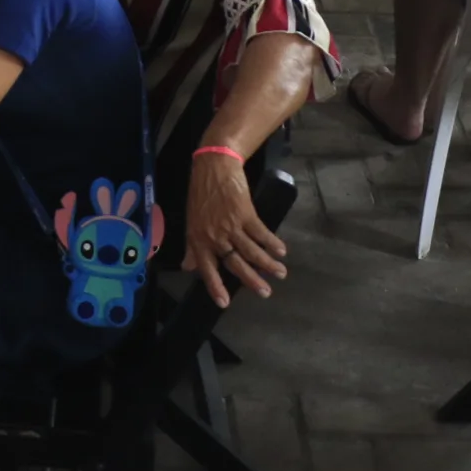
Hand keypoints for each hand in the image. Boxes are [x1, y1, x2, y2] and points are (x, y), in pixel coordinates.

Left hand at [183, 150, 287, 307]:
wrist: (213, 166)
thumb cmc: (202, 194)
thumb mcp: (192, 221)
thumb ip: (192, 247)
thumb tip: (188, 267)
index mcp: (198, 239)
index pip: (206, 269)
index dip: (215, 287)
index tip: (224, 303)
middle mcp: (214, 236)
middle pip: (235, 264)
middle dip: (252, 280)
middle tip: (266, 293)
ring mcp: (230, 226)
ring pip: (252, 252)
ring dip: (268, 264)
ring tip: (280, 272)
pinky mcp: (245, 214)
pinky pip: (261, 234)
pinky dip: (273, 243)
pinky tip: (281, 250)